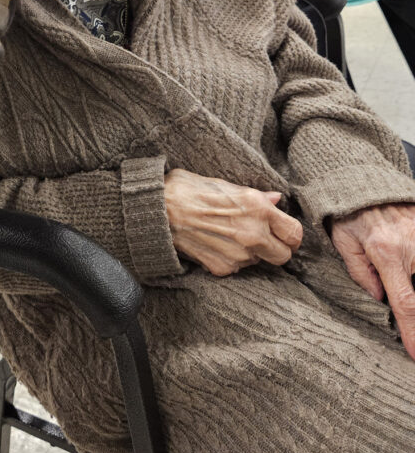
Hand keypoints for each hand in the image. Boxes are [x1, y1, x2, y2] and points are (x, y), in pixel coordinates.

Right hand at [165, 168, 302, 276]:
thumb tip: (276, 200)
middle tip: (263, 239)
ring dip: (250, 253)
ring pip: (258, 262)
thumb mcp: (225, 184)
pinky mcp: (221, 268)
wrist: (157, 210)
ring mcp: (237, 254)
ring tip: (228, 235)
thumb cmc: (188, 190)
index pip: (294, 233)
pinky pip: (237, 267)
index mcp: (257, 208)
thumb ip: (255, 196)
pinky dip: (230, 259)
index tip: (283, 233)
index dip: (291, 235)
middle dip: (277, 249)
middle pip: (283, 256)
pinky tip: (215, 243)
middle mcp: (252, 233)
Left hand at [331, 203, 414, 359]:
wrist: (366, 178)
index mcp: (386, 253)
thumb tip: (381, 299)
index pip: (405, 302)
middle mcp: (413, 245)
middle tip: (414, 339)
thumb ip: (361, 273)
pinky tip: (410, 278)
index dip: (414, 332)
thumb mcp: (344, 242)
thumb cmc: (350, 212)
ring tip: (408, 311)